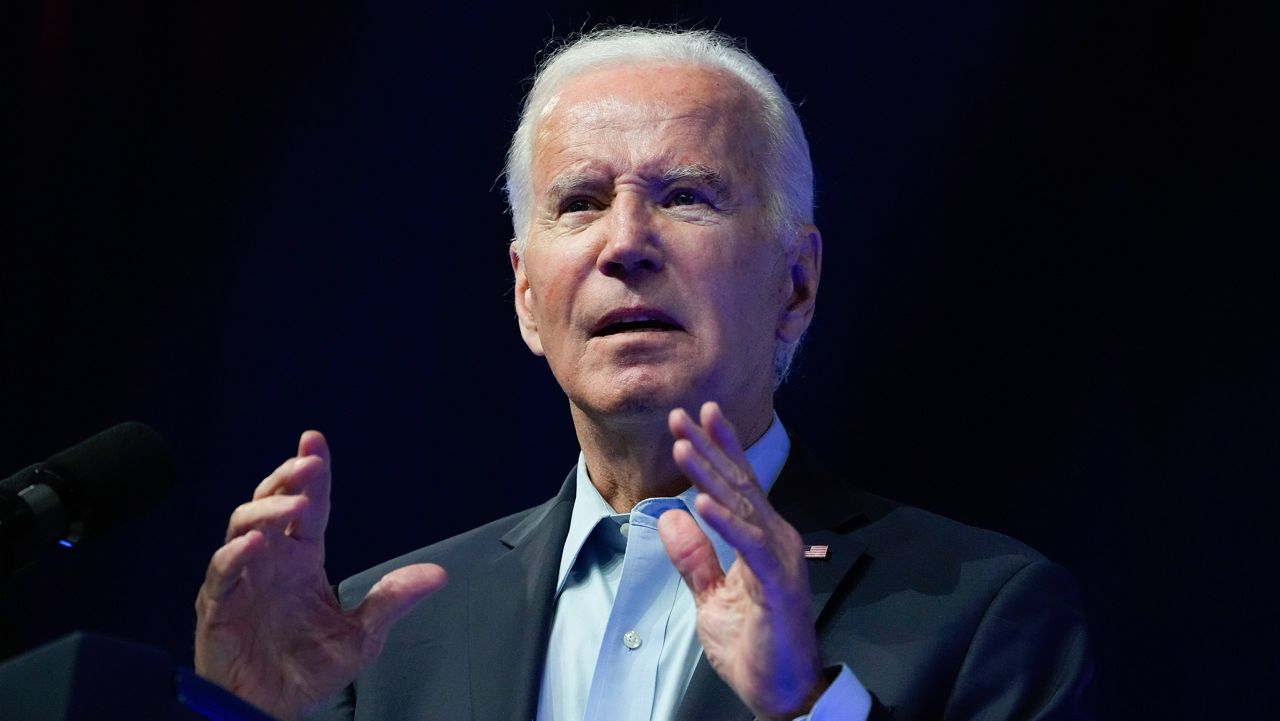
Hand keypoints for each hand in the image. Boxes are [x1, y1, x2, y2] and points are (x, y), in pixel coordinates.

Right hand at [194, 431, 447, 719]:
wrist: (272, 712)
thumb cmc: (310, 672)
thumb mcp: (362, 635)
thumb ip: (393, 600)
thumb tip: (438, 574)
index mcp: (302, 560)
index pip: (309, 506)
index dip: (312, 474)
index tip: (316, 441)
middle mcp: (271, 561)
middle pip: (272, 503)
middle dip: (287, 478)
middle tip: (307, 462)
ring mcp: (242, 579)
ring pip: (243, 526)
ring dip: (267, 510)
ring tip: (294, 506)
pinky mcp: (218, 606)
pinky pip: (222, 571)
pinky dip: (236, 554)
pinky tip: (256, 545)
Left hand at [658, 403, 826, 720]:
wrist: (781, 691)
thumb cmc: (753, 644)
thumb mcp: (710, 596)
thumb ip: (694, 557)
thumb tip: (671, 517)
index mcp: (762, 539)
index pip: (737, 485)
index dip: (716, 450)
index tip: (691, 420)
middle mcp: (776, 539)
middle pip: (738, 484)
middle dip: (708, 447)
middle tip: (680, 414)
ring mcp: (780, 559)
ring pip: (741, 506)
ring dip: (709, 474)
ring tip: (682, 446)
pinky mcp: (778, 583)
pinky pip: (749, 546)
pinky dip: (725, 523)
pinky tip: (701, 502)